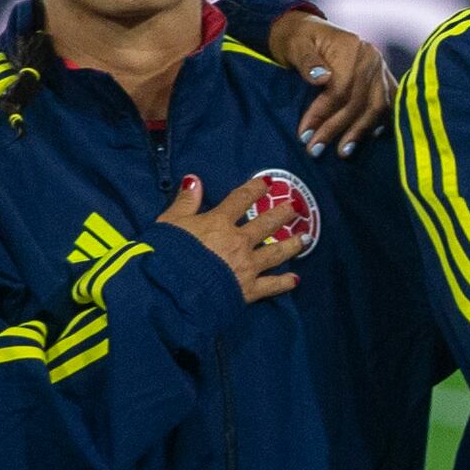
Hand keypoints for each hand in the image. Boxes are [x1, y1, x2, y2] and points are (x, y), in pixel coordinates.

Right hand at [160, 170, 310, 304]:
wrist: (170, 289)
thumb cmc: (164, 254)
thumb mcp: (169, 223)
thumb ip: (185, 202)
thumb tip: (194, 180)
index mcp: (218, 223)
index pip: (240, 200)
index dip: (255, 189)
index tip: (268, 182)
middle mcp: (238, 241)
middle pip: (266, 224)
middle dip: (282, 214)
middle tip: (295, 208)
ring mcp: (246, 266)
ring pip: (276, 252)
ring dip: (292, 244)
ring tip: (306, 238)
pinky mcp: (248, 290)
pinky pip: (271, 285)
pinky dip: (284, 283)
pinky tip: (295, 280)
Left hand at [267, 10, 390, 151]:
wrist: (306, 27)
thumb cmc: (297, 37)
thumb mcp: (295, 44)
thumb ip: (308, 61)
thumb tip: (322, 79)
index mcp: (352, 48)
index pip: (342, 89)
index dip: (323, 114)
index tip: (305, 134)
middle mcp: (372, 59)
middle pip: (359, 102)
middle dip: (337, 129)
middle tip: (316, 149)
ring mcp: (380, 68)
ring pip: (377, 106)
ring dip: (360, 131)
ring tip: (343, 152)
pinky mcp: (382, 77)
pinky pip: (388, 103)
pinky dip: (380, 121)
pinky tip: (371, 136)